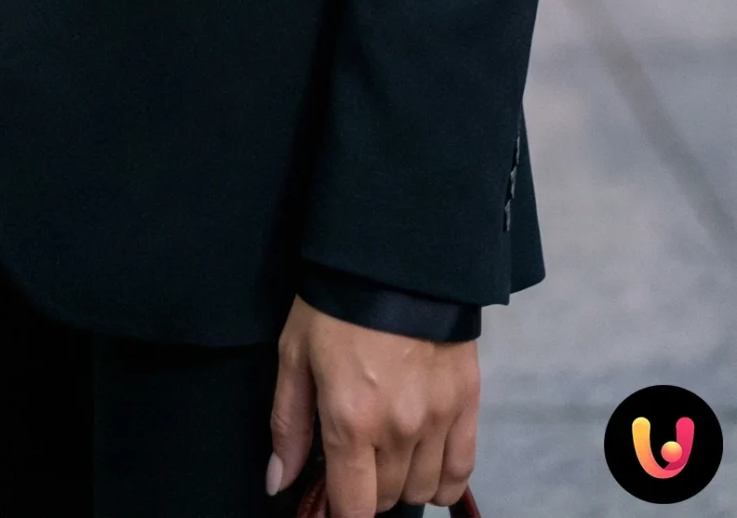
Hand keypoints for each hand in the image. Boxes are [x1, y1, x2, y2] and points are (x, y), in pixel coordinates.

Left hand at [268, 298, 478, 513]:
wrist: (395, 254)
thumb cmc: (336, 301)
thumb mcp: (295, 354)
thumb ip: (289, 425)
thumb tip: (278, 482)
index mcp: (352, 419)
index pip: (353, 509)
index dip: (340, 515)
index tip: (333, 503)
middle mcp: (400, 428)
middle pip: (386, 498)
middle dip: (365, 489)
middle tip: (353, 460)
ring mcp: (439, 417)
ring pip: (422, 489)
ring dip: (401, 482)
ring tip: (385, 453)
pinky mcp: (468, 401)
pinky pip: (461, 470)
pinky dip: (443, 480)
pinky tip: (424, 465)